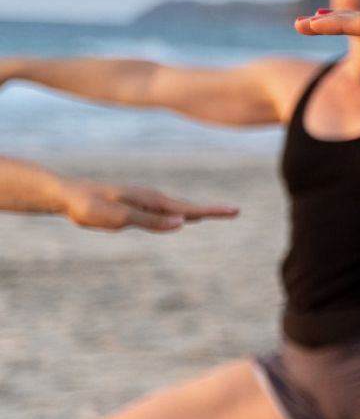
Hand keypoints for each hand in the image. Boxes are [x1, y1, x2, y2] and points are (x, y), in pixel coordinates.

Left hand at [58, 180, 238, 232]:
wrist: (65, 194)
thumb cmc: (89, 206)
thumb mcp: (119, 217)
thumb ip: (150, 221)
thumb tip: (182, 223)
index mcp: (151, 200)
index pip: (189, 208)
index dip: (213, 210)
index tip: (235, 211)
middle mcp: (151, 198)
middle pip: (187, 206)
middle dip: (210, 210)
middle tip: (234, 212)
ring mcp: (143, 201)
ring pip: (175, 208)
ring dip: (196, 212)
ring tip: (214, 214)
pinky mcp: (134, 206)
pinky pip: (163, 211)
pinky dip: (179, 213)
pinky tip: (179, 217)